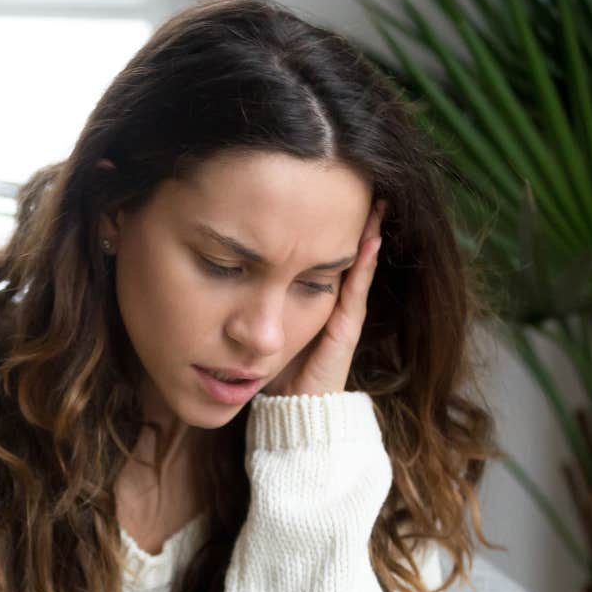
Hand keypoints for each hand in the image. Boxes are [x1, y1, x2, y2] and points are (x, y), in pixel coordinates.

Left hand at [261, 199, 386, 397]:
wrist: (292, 409)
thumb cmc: (273, 371)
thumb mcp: (259, 323)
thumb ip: (249, 300)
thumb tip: (219, 267)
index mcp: (308, 298)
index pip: (317, 253)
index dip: (319, 224)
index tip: (318, 190)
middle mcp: (330, 302)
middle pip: (341, 251)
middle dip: (346, 219)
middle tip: (355, 182)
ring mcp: (342, 313)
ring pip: (356, 264)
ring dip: (365, 233)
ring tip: (373, 200)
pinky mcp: (345, 328)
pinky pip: (356, 288)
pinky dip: (365, 262)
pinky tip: (370, 238)